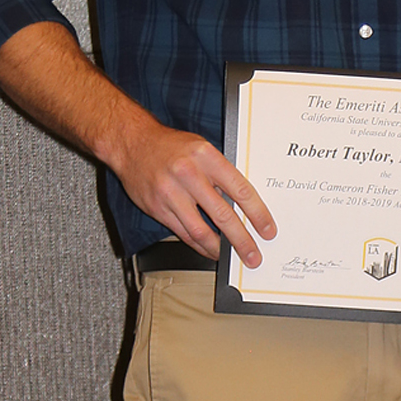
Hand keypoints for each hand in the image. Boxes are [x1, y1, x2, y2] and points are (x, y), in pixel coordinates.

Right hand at [112, 113, 276, 266]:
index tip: (267, 228)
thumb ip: (220, 172)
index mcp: (207, 157)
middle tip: (253, 254)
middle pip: (222, 214)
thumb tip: (241, 200)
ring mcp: (171, 193)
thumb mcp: (202, 148)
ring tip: (231, 257)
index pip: (240, 190)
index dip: (257, 213)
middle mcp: (189, 175)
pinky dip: (198, 244)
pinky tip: (209, 250)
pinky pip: (182, 232)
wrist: (133, 144)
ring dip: (219, 248)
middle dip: (241, 239)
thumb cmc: (172, 145)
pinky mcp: (158, 208)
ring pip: (200, 229)